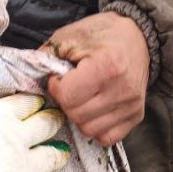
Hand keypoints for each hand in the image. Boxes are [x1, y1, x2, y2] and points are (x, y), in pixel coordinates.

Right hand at [0, 94, 71, 171]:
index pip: (18, 104)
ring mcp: (25, 166)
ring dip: (58, 153)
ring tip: (64, 152)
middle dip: (51, 120)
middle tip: (58, 119)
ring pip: (51, 155)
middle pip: (42, 124)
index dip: (29, 102)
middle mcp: (15, 138)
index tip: (37, 100)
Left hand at [46, 12, 148, 145]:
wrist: (138, 37)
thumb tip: (34, 78)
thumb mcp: (71, 35)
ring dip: (79, 116)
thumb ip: (48, 56)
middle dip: (66, 102)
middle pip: (76, 116)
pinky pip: (107, 137)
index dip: (56, 87)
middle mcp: (122, 90)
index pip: (67, 96)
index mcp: (106, 66)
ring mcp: (131, 106)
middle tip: (71, 87)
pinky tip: (95, 110)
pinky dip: (96, 127)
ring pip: (89, 130)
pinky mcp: (136, 115)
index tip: (60, 77)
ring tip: (83, 98)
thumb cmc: (103, 34)